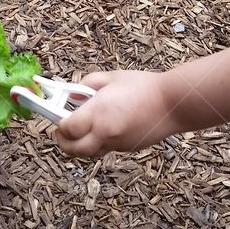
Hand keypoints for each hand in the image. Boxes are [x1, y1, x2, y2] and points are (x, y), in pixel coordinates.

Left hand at [54, 70, 179, 156]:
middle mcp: (104, 133)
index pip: (66, 128)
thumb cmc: (144, 87)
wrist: (173, 104)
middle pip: (73, 150)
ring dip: (80, 144)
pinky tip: (107, 126)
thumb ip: (88, 84)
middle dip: (63, 142)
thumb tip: (74, 94)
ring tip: (83, 128)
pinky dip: (100, 141)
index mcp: (97, 114)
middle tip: (62, 131)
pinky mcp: (127, 149)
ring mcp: (117, 144)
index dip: (59, 123)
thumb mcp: (111, 77)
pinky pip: (106, 148)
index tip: (57, 116)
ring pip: (89, 152)